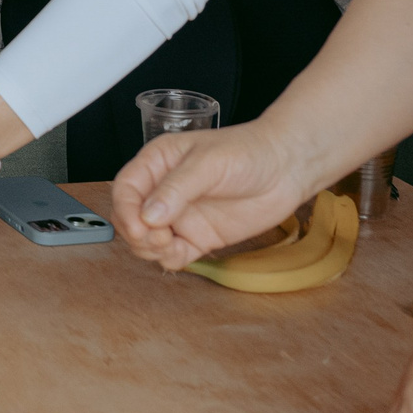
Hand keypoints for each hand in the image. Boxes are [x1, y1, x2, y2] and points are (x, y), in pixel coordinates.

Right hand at [109, 121, 312, 270]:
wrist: (288, 168)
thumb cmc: (250, 151)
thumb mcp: (209, 163)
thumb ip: (177, 188)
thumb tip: (148, 216)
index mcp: (158, 163)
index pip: (126, 189)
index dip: (125, 209)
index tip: (139, 226)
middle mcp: (164, 191)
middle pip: (130, 218)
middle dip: (136, 233)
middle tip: (158, 238)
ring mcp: (181, 216)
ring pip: (147, 240)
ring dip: (150, 249)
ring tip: (170, 245)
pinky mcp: (199, 237)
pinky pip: (173, 255)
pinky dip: (169, 260)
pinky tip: (180, 254)